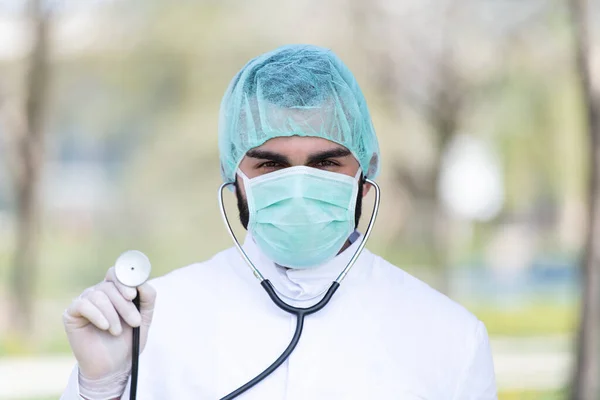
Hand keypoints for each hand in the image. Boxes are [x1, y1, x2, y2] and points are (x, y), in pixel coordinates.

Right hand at [63, 266, 155, 390]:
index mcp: (115, 290)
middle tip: (135, 322)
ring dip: (113, 314)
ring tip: (118, 332)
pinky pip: (82, 305)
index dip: (125, 280)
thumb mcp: (144, 317)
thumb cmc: (128, 340)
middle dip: (124, 305)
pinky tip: (105, 327)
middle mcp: (98, 292)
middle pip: (109, 285)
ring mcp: (84, 302)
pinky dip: (97, 315)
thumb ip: (147, 298)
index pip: (117, 273)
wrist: (114, 366)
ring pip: (98, 295)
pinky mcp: (71, 314)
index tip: (133, 295)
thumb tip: (141, 282)